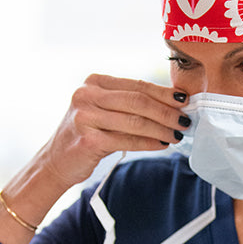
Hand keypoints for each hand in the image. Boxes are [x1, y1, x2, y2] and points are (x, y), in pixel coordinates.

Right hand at [43, 74, 189, 188]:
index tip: (185, 101)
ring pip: (136, 121)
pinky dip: (149, 143)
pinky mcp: (88, 140)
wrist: (56, 161)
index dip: (165, 93)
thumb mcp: (103, 110)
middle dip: (167, 112)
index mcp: (94, 82)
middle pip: (139, 101)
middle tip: (186, 121)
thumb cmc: (87, 134)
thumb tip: (172, 104)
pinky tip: (162, 144)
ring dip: (162, 129)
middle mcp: (86, 95)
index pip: (138, 85)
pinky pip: (128, 141)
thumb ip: (130, 103)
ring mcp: (85, 117)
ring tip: (177, 135)